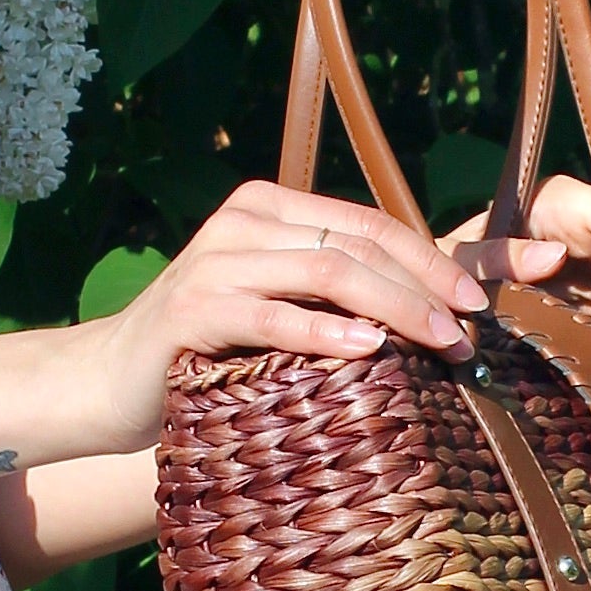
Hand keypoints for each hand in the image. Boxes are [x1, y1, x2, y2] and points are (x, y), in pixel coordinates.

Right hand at [88, 179, 488, 446]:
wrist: (108, 382)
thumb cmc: (209, 352)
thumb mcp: (278, 309)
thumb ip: (335, 295)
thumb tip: (436, 310)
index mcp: (270, 208)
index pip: (369, 224)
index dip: (433, 257)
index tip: (482, 299)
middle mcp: (244, 220)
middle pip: (356, 244)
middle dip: (425, 286)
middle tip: (470, 332)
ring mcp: (215, 261)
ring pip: (326, 271)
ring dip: (394, 308)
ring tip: (439, 342)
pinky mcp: (192, 309)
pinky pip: (272, 316)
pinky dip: (325, 333)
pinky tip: (368, 350)